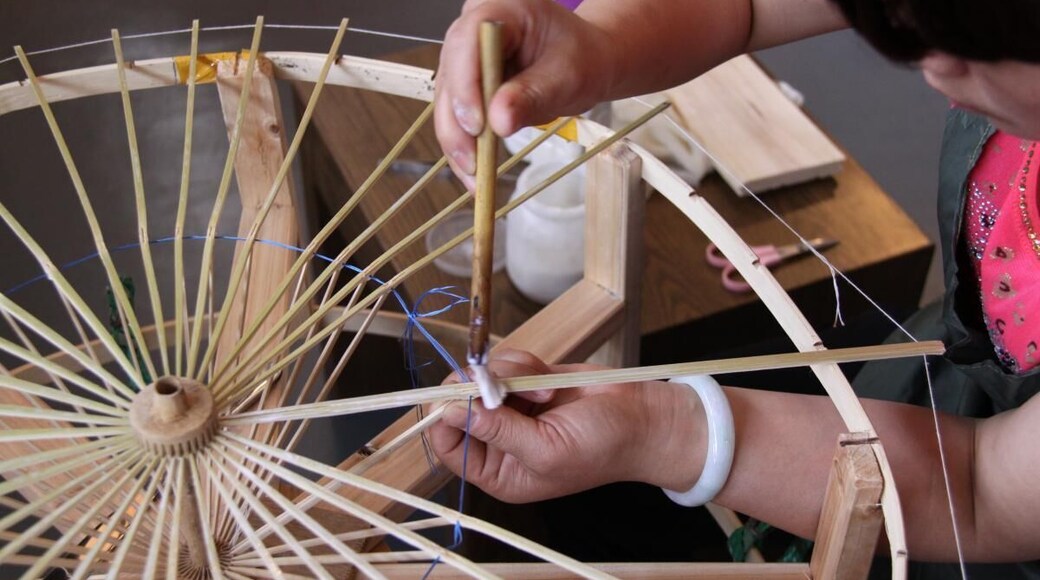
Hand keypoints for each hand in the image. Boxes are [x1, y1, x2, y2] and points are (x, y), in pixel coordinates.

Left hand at [426, 349, 705, 502]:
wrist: (642, 418)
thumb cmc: (601, 447)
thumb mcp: (546, 449)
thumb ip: (497, 431)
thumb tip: (450, 412)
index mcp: (498, 471)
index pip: (448, 446)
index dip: (447, 418)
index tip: (459, 396)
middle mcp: (499, 440)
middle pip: (459, 404)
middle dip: (481, 389)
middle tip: (503, 384)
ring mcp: (512, 407)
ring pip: (482, 377)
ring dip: (510, 375)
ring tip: (545, 390)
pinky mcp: (526, 381)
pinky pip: (504, 362)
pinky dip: (522, 362)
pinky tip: (548, 378)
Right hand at [434, 0, 616, 186]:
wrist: (587, 62)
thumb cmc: (582, 58)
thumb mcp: (567, 76)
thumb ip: (533, 95)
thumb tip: (499, 122)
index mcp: (503, 10)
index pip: (468, 41)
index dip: (466, 83)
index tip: (477, 124)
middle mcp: (475, 29)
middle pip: (450, 75)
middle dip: (458, 124)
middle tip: (473, 162)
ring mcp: (466, 57)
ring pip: (447, 102)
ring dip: (457, 142)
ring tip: (475, 178)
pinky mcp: (466, 84)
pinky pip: (456, 116)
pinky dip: (465, 146)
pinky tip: (474, 174)